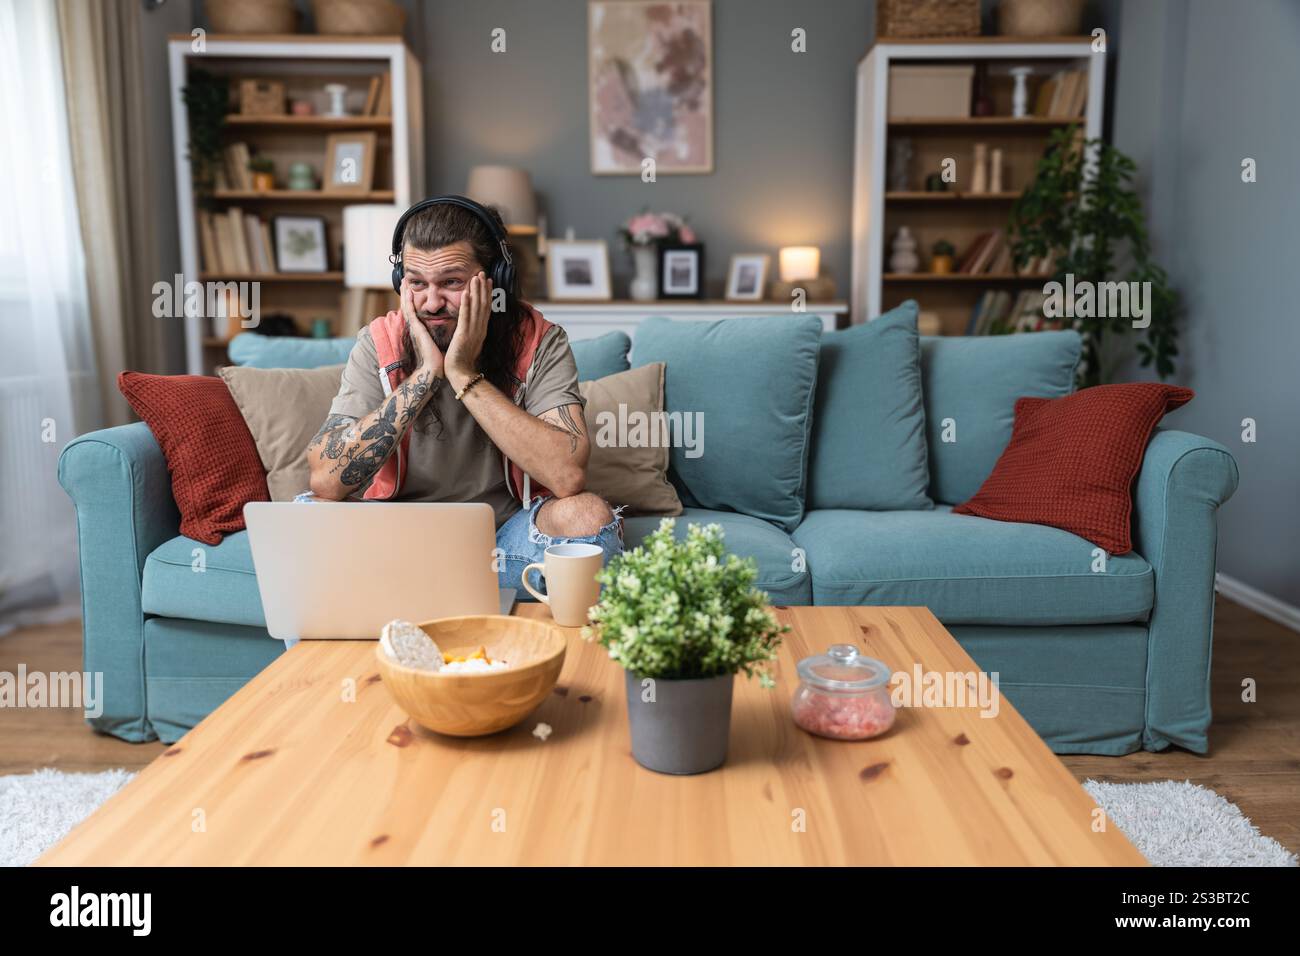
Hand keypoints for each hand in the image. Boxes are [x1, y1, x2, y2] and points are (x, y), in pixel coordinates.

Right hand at [401, 277, 442, 376]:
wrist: (433, 369)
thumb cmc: (437, 358)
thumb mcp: (437, 342)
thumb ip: (436, 334)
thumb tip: (444, 330)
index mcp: (420, 329)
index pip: (415, 310)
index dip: (413, 299)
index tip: (413, 288)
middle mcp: (415, 327)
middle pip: (408, 305)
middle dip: (406, 293)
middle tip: (405, 280)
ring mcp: (414, 327)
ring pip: (407, 306)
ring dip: (405, 293)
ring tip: (404, 281)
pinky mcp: (416, 329)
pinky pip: (411, 312)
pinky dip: (408, 301)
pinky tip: (409, 292)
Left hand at [445, 272, 490, 389]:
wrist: (461, 374)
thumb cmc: (463, 361)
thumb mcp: (470, 343)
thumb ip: (472, 332)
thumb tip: (473, 324)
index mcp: (481, 330)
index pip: (485, 308)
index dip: (486, 293)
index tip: (487, 280)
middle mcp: (480, 328)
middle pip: (483, 304)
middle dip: (483, 288)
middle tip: (482, 272)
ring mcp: (473, 331)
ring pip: (476, 308)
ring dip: (476, 291)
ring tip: (476, 277)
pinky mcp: (464, 335)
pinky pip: (466, 317)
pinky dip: (467, 304)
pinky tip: (467, 293)